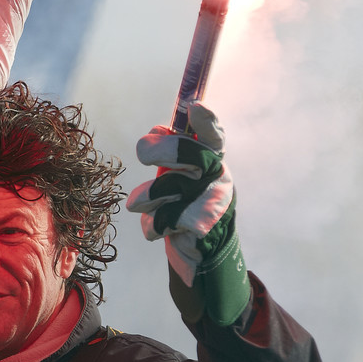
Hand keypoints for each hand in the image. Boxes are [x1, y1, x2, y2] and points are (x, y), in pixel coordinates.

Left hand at [125, 101, 249, 323]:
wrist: (201, 253)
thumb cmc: (184, 205)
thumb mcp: (179, 174)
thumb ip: (172, 150)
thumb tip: (157, 130)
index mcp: (214, 159)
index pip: (214, 136)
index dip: (207, 122)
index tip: (195, 108)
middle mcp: (219, 177)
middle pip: (184, 153)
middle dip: (156, 150)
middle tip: (143, 153)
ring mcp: (212, 202)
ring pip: (164, 188)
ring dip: (145, 199)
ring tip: (144, 205)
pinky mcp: (201, 227)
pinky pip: (160, 220)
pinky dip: (152, 226)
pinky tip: (160, 230)